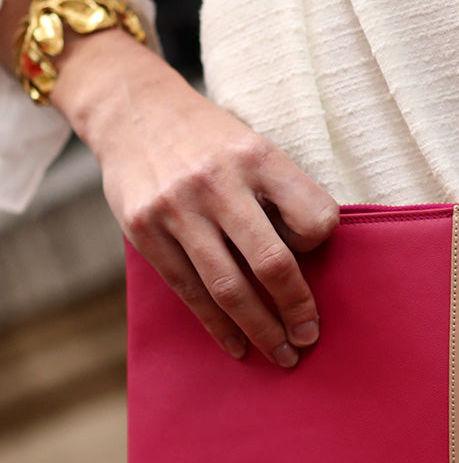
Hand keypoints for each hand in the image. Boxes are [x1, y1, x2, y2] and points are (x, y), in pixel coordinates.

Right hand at [51, 28, 338, 365]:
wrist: (133, 110)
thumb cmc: (209, 139)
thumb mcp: (253, 145)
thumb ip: (281, 194)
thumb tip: (312, 259)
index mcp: (259, 157)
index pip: (314, 218)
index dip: (321, 245)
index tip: (316, 257)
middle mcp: (218, 182)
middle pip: (272, 263)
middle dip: (296, 309)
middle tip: (309, 337)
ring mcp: (177, 207)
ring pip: (228, 287)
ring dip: (260, 329)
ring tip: (281, 353)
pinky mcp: (144, 229)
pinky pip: (189, 290)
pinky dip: (217, 325)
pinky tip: (237, 344)